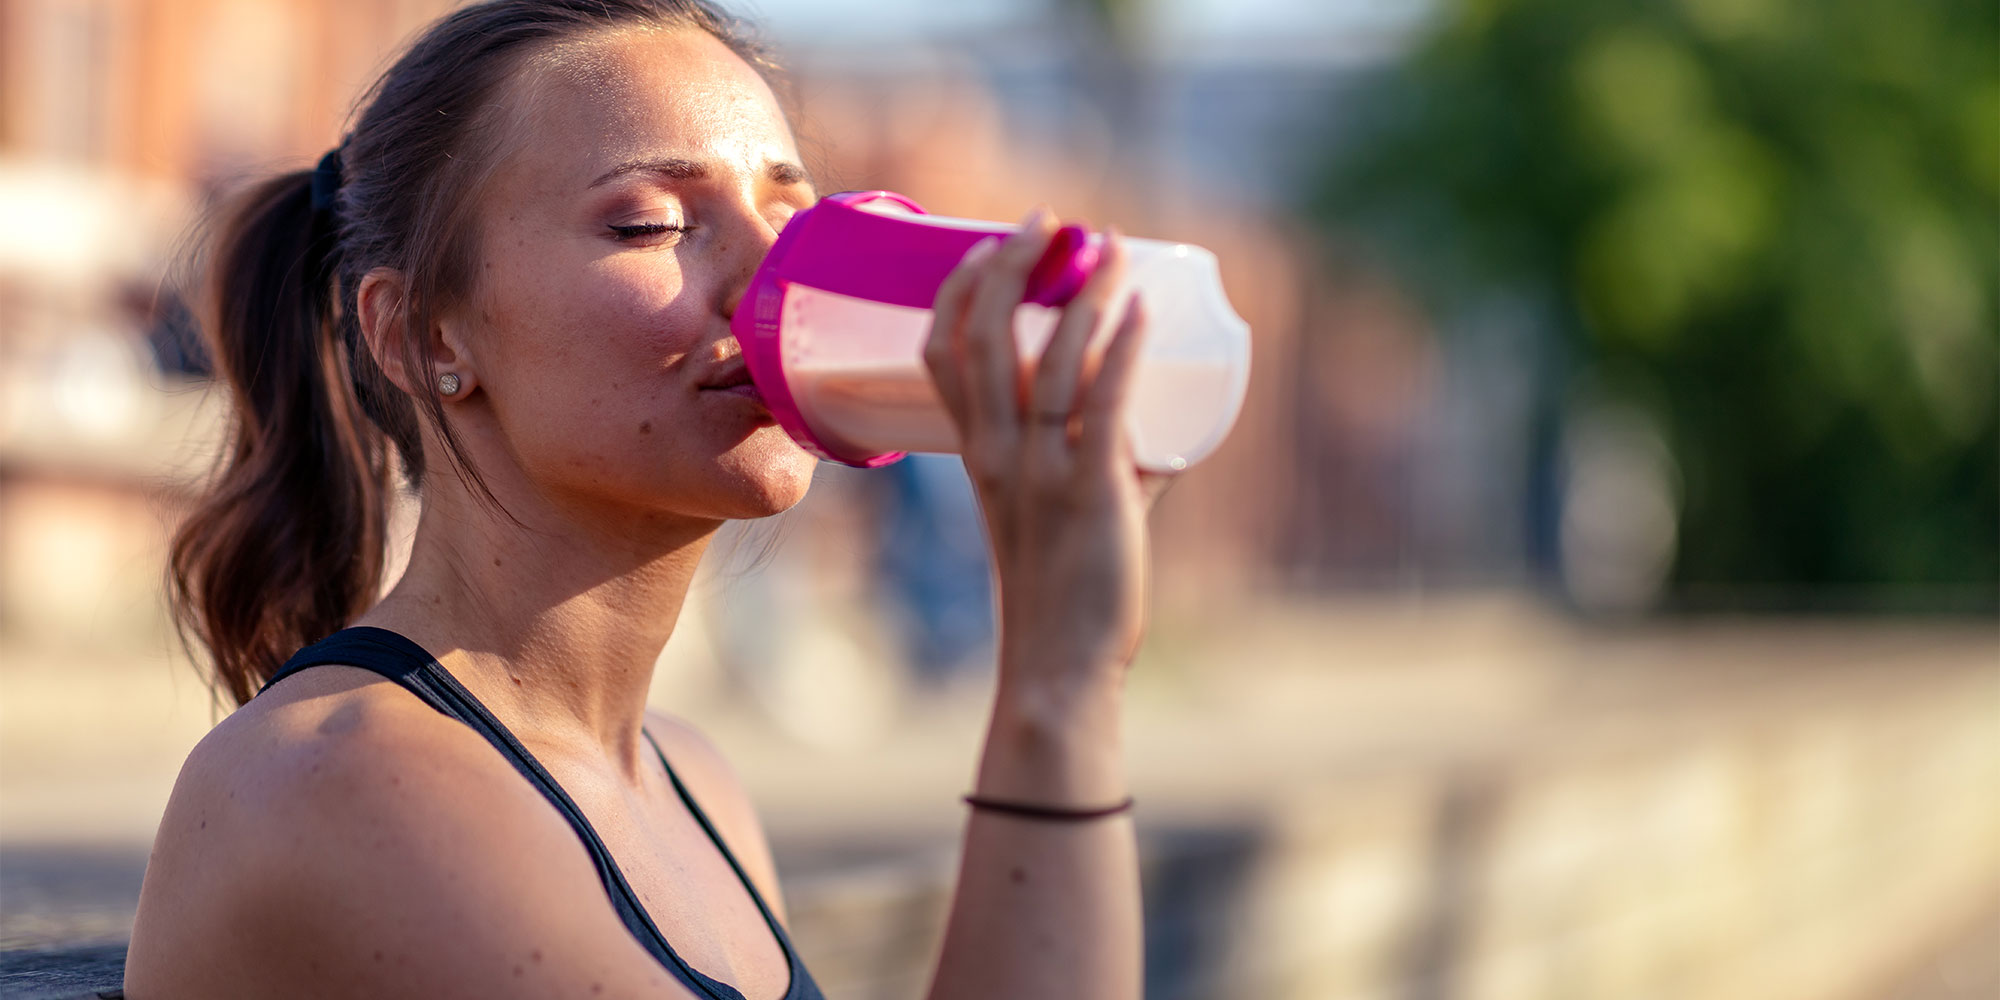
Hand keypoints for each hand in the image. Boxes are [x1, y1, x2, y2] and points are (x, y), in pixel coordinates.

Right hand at [922, 208, 1174, 697]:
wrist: (1057, 666)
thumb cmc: (1061, 595)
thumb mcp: (1060, 514)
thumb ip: (1108, 468)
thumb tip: (1162, 435)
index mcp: (975, 454)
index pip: (941, 353)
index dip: (959, 288)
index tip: (990, 243)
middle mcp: (996, 454)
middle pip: (983, 336)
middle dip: (1010, 266)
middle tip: (1049, 221)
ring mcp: (1040, 471)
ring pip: (1047, 360)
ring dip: (1081, 294)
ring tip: (1111, 248)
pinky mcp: (1090, 492)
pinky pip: (1102, 405)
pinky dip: (1121, 350)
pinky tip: (1141, 312)